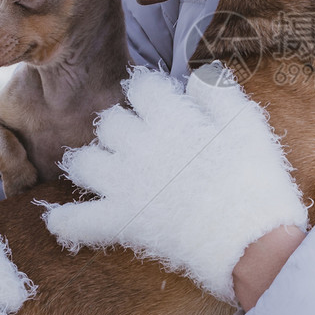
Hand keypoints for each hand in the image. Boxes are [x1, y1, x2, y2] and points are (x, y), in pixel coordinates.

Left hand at [45, 63, 307, 302]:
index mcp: (170, 117)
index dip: (151, 91)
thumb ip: (218, 91)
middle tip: (140, 139)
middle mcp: (138, 145)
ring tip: (106, 169)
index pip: (141, 87)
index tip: (161, 102)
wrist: (249, 239)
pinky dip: (67, 220)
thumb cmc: (254, 179)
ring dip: (91, 162)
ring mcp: (125, 184)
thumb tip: (196, 74)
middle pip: (109, 122)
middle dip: (122, 125)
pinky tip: (60, 219)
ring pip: (82, 162)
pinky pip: (77, 220)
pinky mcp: (121, 221)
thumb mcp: (247, 123)